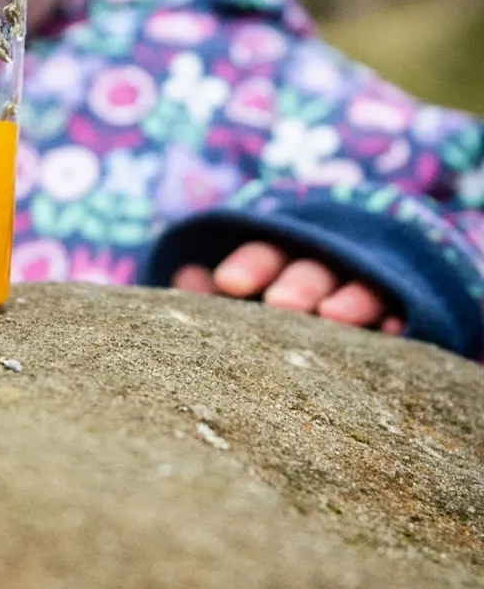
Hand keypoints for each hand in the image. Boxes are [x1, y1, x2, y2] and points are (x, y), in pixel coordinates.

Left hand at [172, 241, 404, 335]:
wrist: (351, 335)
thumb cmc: (274, 317)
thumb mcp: (246, 302)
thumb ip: (216, 297)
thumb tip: (184, 276)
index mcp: (283, 262)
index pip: (267, 253)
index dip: (251, 265)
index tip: (227, 283)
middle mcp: (327, 270)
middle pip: (313, 269)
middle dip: (298, 282)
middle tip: (280, 302)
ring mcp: (367, 291)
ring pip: (362, 287)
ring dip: (350, 298)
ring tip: (332, 316)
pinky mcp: (401, 315)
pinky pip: (403, 314)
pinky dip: (397, 321)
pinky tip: (393, 330)